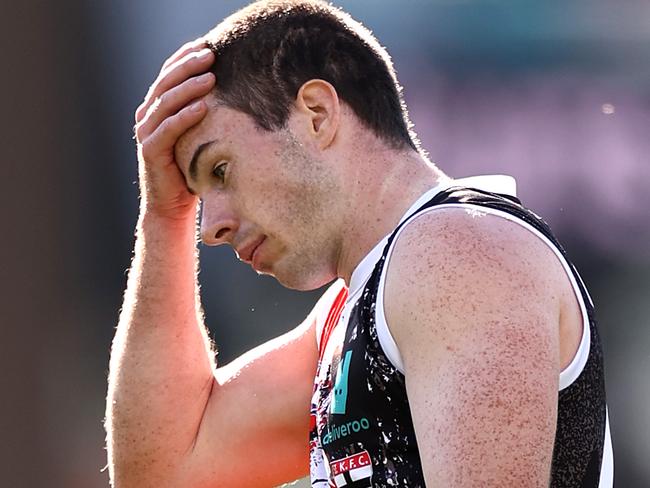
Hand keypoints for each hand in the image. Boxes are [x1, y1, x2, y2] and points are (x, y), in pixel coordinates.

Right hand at [134, 39, 215, 220]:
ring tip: (211, 76)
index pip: (168, 74)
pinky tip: (203, 107)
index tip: (206, 44)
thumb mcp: (199, 135)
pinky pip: (167, 129)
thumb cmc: (191, 168)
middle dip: (188, 66)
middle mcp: (147, 116)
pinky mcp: (150, 151)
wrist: (173, 206)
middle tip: (211, 54)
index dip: (185, 57)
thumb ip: (204, 113)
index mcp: (157, 108)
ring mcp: (147, 133)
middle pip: (166, 83)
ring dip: (189, 87)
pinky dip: (185, 117)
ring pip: (166, 102)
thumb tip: (233, 90)